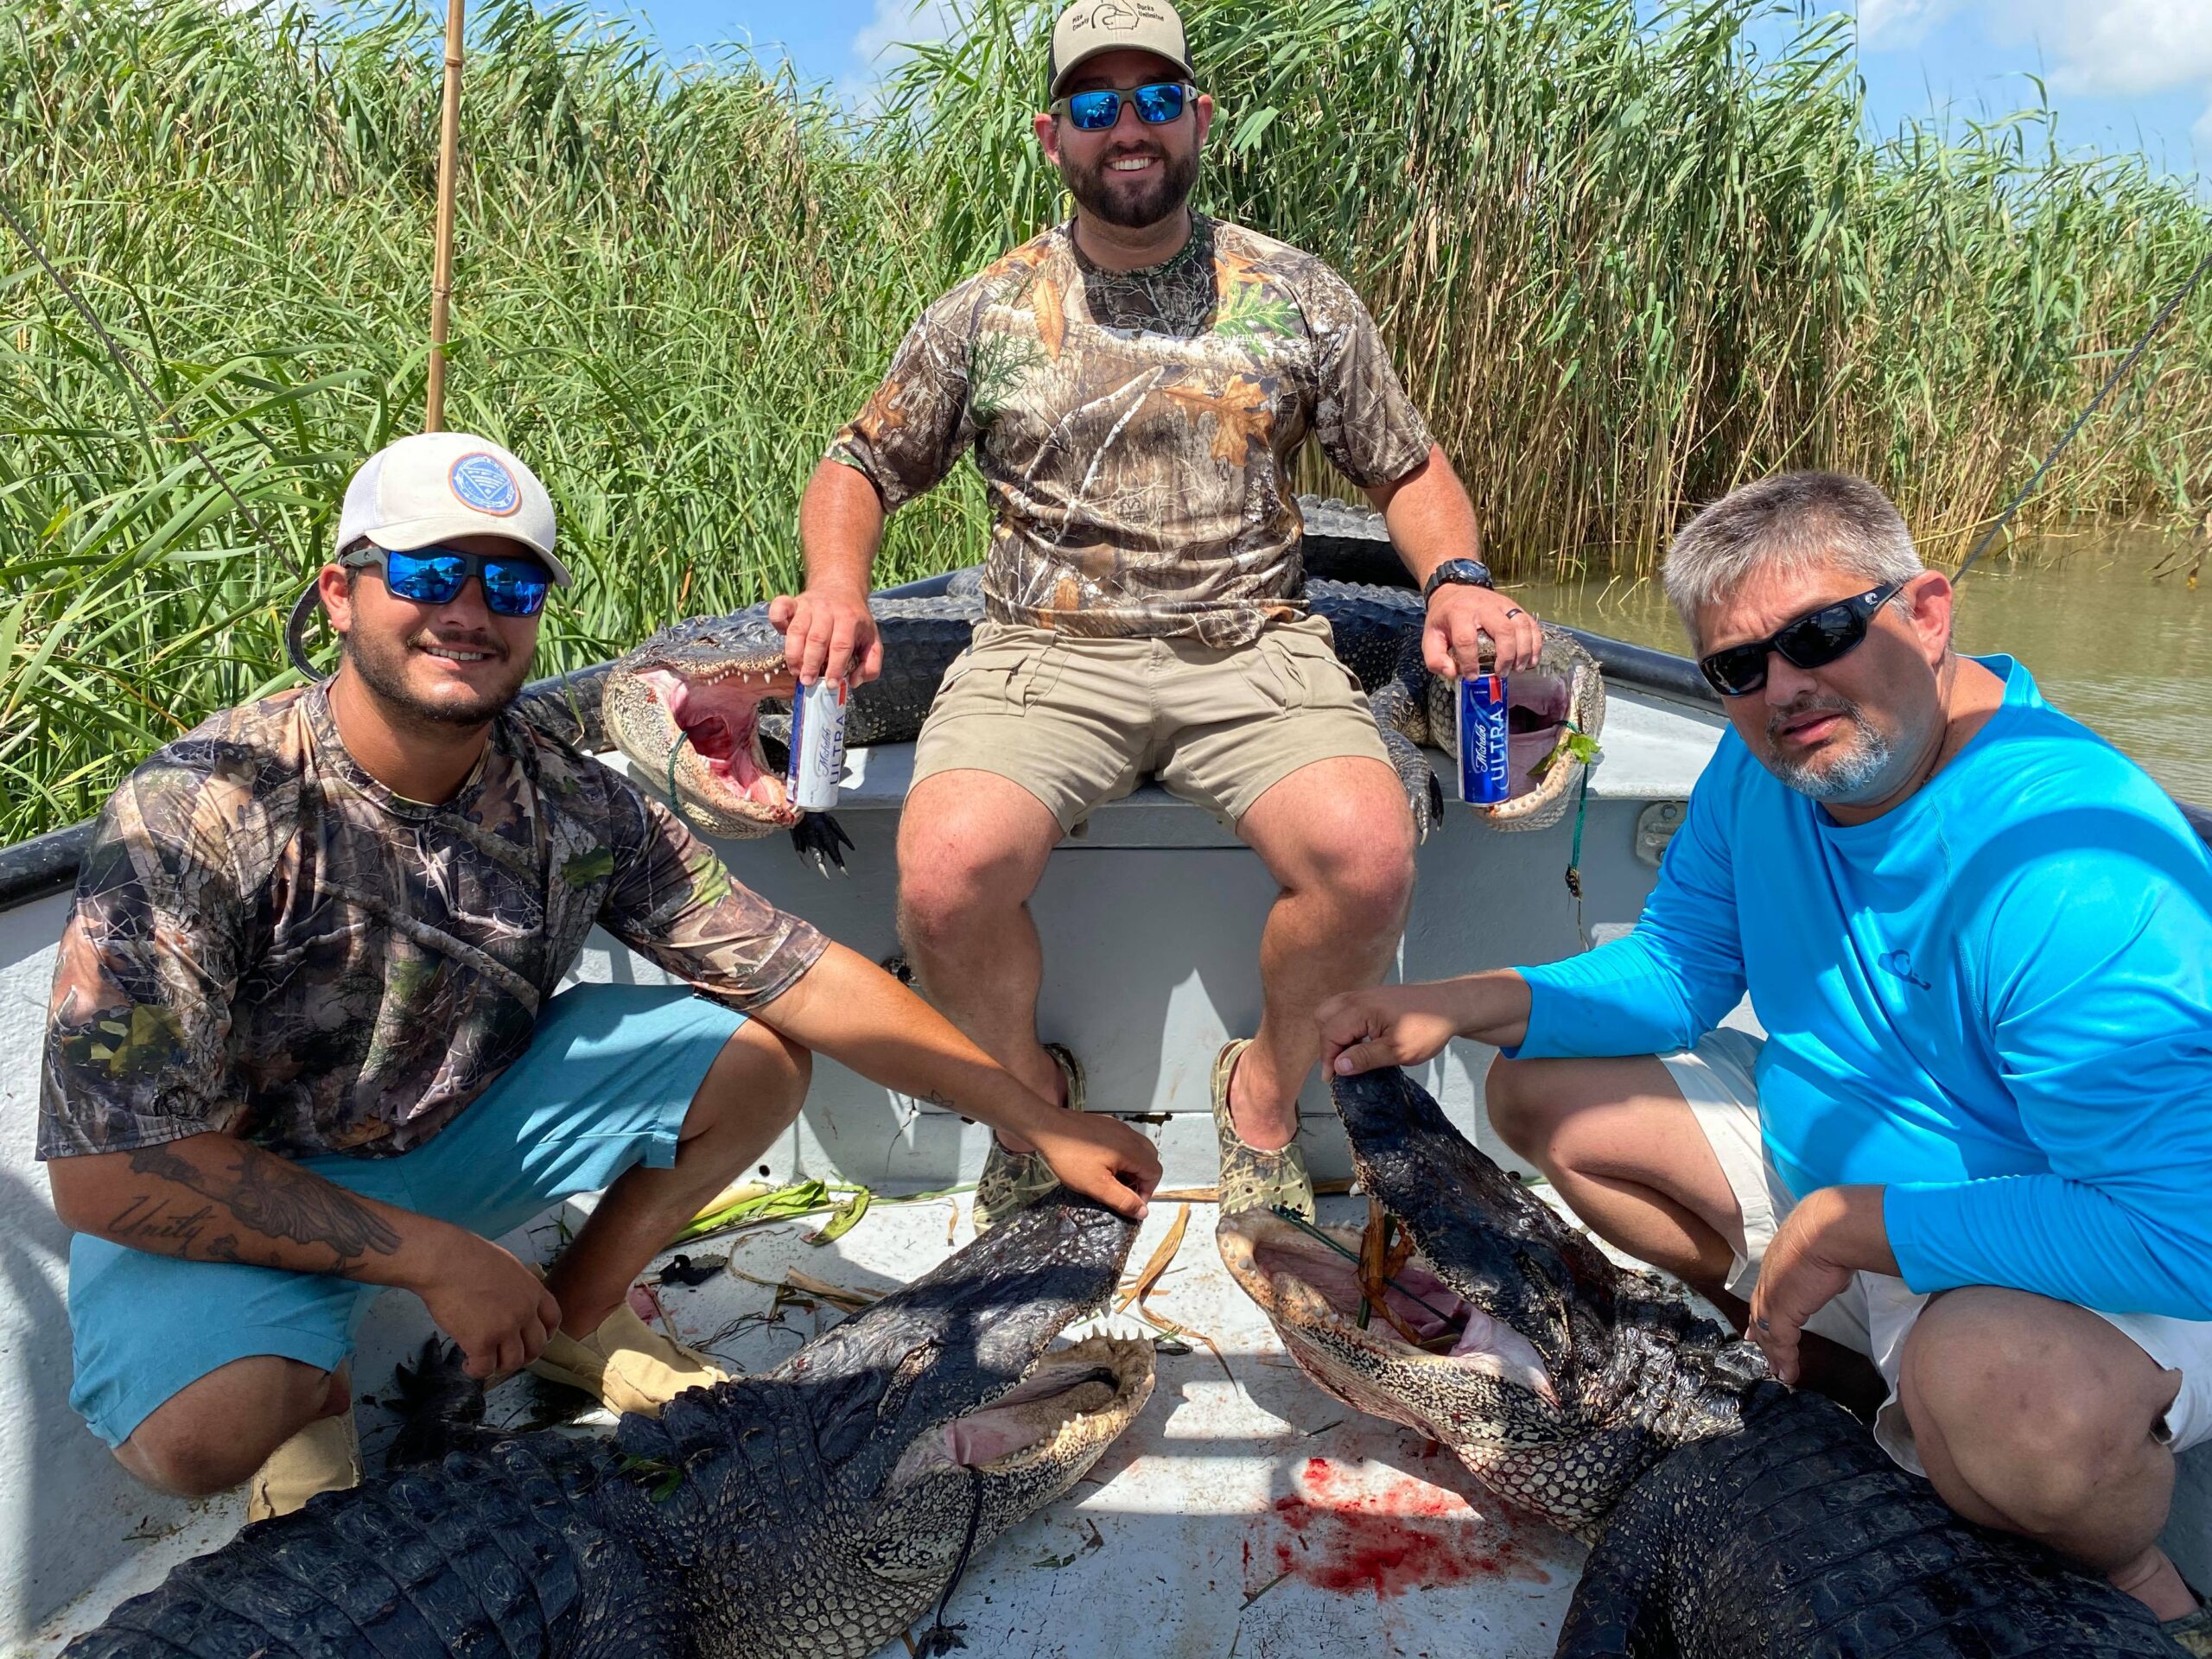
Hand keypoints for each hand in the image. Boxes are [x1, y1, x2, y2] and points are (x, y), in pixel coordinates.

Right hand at [410, 1231, 563, 1379]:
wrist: (444, 1261)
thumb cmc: (467, 1256)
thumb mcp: (507, 1266)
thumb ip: (516, 1287)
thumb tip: (512, 1301)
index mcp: (533, 1290)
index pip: (553, 1320)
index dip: (544, 1334)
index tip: (531, 1340)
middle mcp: (525, 1311)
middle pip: (536, 1346)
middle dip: (523, 1355)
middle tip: (506, 1356)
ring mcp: (505, 1328)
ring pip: (513, 1362)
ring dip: (499, 1366)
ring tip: (484, 1360)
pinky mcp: (482, 1342)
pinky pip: (485, 1369)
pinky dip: (476, 1371)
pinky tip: (467, 1364)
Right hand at [768, 584, 882, 687]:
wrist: (841, 589)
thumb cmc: (855, 621)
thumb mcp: (872, 641)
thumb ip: (871, 666)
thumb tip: (854, 681)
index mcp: (849, 619)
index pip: (841, 646)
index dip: (835, 667)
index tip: (831, 684)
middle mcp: (827, 610)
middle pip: (817, 639)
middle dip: (811, 664)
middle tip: (808, 682)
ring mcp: (808, 606)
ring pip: (797, 631)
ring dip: (794, 654)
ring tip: (796, 672)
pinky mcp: (793, 603)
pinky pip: (779, 609)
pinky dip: (776, 621)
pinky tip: (781, 635)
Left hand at [1026, 1111, 1160, 1221]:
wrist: (1048, 1128)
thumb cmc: (1071, 1158)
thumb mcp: (1096, 1185)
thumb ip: (1122, 1199)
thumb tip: (1143, 1211)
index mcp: (1131, 1150)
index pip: (1155, 1172)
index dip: (1147, 1191)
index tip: (1130, 1202)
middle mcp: (1129, 1135)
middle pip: (1150, 1160)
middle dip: (1141, 1179)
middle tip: (1123, 1191)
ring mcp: (1118, 1128)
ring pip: (1138, 1150)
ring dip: (1132, 1168)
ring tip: (1112, 1179)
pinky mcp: (1107, 1124)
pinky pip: (1124, 1142)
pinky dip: (1122, 1156)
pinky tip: (1103, 1164)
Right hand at [1318, 982, 1469, 1076]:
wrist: (1450, 1006)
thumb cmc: (1428, 1029)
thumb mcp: (1398, 1051)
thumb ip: (1365, 1058)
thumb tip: (1338, 1067)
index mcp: (1362, 1009)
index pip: (1330, 1033)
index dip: (1328, 1059)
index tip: (1332, 1080)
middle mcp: (1359, 998)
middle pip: (1324, 1017)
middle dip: (1327, 1043)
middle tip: (1340, 1064)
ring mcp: (1365, 995)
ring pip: (1332, 1010)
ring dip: (1333, 1032)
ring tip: (1347, 1053)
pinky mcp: (1372, 997)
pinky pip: (1345, 1008)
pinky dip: (1343, 1024)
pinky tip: (1359, 1040)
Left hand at [1424, 585, 1542, 678]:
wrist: (1455, 591)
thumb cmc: (1444, 618)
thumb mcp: (1431, 636)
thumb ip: (1435, 658)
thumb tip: (1453, 674)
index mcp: (1460, 613)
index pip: (1467, 639)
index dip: (1471, 662)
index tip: (1473, 677)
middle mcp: (1484, 607)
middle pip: (1503, 630)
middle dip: (1506, 655)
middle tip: (1502, 673)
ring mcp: (1503, 605)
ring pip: (1521, 625)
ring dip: (1524, 650)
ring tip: (1518, 668)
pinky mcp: (1514, 606)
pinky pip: (1530, 623)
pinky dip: (1535, 643)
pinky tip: (1532, 660)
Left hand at [1748, 1185, 1894, 1384]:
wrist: (1826, 1230)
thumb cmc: (1832, 1233)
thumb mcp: (1825, 1251)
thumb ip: (1824, 1265)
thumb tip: (1834, 1271)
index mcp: (1779, 1262)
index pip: (1766, 1292)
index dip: (1763, 1311)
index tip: (1758, 1327)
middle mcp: (1769, 1279)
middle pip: (1760, 1314)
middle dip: (1762, 1335)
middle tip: (1766, 1355)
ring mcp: (1772, 1295)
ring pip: (1767, 1331)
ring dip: (1774, 1354)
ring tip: (1781, 1372)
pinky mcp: (1781, 1310)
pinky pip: (1780, 1341)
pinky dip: (1784, 1359)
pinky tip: (1789, 1373)